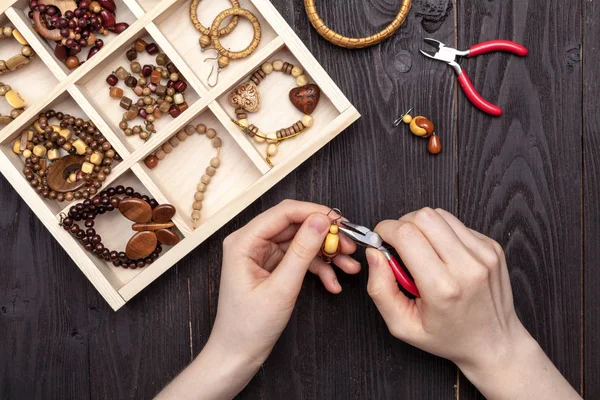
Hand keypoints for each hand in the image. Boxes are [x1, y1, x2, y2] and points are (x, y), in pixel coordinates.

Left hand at [157, 200, 357, 399]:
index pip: (283, 212)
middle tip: (349, 245)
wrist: (237, 355)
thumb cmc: (248, 327)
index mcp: (244, 241)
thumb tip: (320, 221)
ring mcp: (262, 254)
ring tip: (349, 266)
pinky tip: (333, 283)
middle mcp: (251, 242)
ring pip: (301, 242)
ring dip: (326, 254)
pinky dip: (318, 268)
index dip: (314, 213)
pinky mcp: (271, 267)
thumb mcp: (281, 288)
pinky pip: (299, 259)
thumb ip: (302, 252)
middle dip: (325, 235)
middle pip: (295, 225)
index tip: (340, 222)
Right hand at [366, 207, 579, 399]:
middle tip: (399, 247)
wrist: (494, 343)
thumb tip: (374, 253)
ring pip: (439, 214)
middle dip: (402, 225)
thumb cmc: (448, 337)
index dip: (385, 231)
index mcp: (443, 288)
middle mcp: (467, 266)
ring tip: (421, 250)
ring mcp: (484, 254)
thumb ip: (380, 289)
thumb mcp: (402, 325)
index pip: (406, 235)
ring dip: (421, 226)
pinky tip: (441, 254)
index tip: (381, 242)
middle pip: (423, 216)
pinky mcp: (492, 246)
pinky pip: (456, 223)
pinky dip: (441, 232)